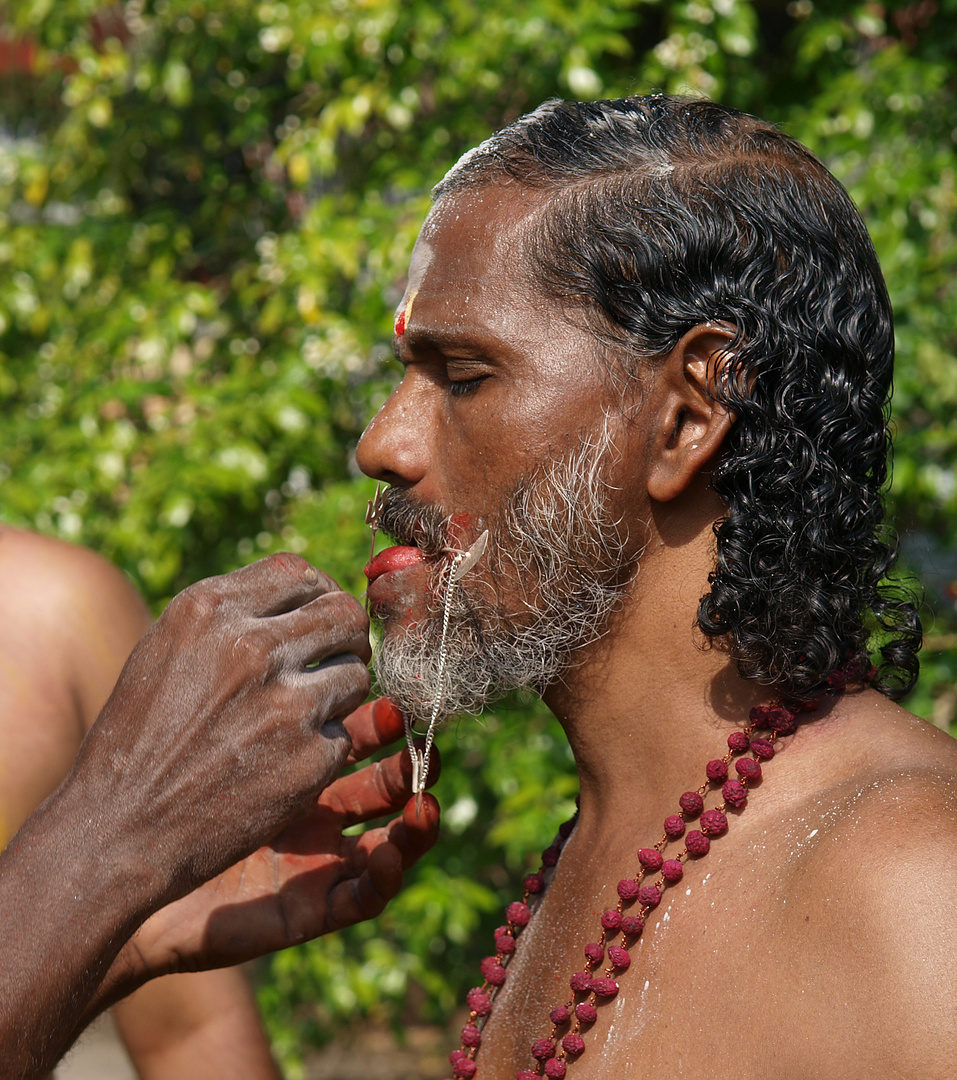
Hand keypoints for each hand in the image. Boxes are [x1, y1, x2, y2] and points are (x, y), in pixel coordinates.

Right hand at [70, 554, 372, 904]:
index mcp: (209, 610)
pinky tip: (284, 762)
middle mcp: (250, 648)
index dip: (317, 592)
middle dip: (347, 637)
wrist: (118, 830)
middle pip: (343, 613)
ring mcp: (284, 705)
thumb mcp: (168, 649)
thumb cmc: (142, 736)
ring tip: (302, 715)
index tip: (316, 616)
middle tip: (336, 659)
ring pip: (357, 672)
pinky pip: (345, 732)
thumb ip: (233, 614)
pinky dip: (324, 746)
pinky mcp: (309, 758)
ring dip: (341, 691)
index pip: (298, 572)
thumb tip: (308, 591)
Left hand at [115, 698, 439, 978]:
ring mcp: (321, 852)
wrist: (112, 865)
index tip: (392, 691)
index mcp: (300, 754)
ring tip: (425, 795)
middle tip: (413, 732)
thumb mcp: (214, 701)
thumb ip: (265, 666)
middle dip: (410, 755)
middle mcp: (320, 800)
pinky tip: (389, 855)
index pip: (366, 728)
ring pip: (396, 832)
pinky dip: (388, 873)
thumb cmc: (158, 780)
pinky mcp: (311, 904)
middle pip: (389, 773)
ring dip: (419, 813)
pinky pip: (366, 893)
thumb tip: (310, 611)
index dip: (388, 713)